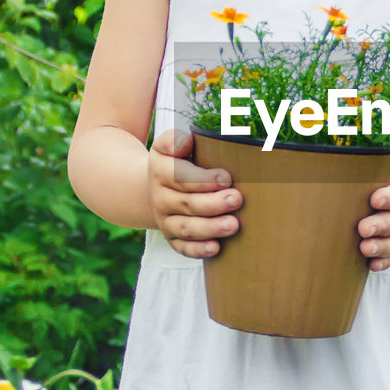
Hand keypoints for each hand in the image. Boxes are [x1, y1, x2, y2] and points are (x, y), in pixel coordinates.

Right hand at [147, 129, 241, 258]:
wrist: (152, 188)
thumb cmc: (174, 162)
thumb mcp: (168, 145)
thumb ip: (175, 140)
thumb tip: (186, 142)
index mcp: (160, 171)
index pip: (178, 176)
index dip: (202, 179)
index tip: (225, 178)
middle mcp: (161, 198)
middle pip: (186, 204)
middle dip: (213, 203)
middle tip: (237, 199)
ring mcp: (165, 220)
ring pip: (186, 228)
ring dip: (210, 228)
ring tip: (233, 225)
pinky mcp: (172, 238)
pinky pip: (183, 247)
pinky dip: (198, 249)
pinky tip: (216, 248)